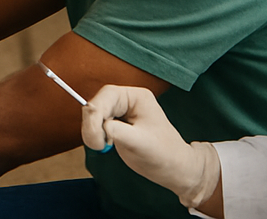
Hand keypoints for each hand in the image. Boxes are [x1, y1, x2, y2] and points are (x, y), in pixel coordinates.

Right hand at [82, 85, 220, 209]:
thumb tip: (102, 126)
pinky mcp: (115, 125)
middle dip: (93, 123)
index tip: (96, 137)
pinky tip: (104, 145)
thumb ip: (120, 133)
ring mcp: (120, 113)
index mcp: (136, 97)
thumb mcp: (143, 144)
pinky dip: (95, 135)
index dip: (96, 113)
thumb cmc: (164, 154)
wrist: (174, 170)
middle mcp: (127, 101)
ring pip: (94, 114)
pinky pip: (96, 124)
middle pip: (98, 103)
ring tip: (102, 147)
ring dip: (92, 130)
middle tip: (96, 145)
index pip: (108, 95)